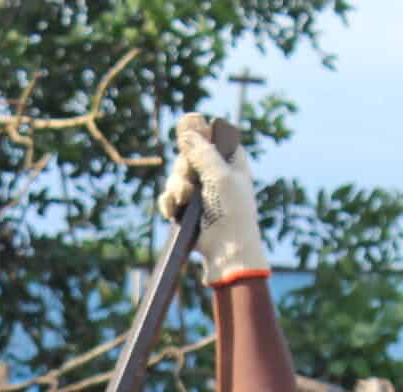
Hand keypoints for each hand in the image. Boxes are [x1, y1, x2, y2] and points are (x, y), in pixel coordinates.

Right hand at [156, 113, 265, 286]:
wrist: (227, 253)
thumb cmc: (232, 214)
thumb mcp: (220, 176)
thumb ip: (202, 152)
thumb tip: (186, 128)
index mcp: (232, 162)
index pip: (212, 138)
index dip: (200, 138)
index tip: (189, 139)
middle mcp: (216, 174)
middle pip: (188, 156)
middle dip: (183, 169)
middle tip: (189, 183)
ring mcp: (201, 193)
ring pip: (176, 177)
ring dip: (176, 188)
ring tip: (184, 201)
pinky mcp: (187, 210)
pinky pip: (170, 197)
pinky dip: (170, 203)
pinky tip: (174, 210)